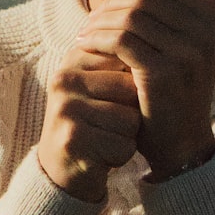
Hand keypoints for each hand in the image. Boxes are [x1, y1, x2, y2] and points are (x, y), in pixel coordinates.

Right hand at [37, 49, 140, 201]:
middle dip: (133, 112)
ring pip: (131, 119)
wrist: (60, 170)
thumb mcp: (101, 87)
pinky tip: (101, 156)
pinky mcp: (72, 139)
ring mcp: (66, 109)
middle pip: (131, 90)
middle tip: (109, 124)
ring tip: (105, 139)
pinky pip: (123, 145)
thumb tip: (154, 44)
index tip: (115, 100)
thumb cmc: (92, 122)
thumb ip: (120, 64)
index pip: (127, 61)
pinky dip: (121, 156)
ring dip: (128, 136)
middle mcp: (64, 80)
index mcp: (73, 60)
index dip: (133, 87)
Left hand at [77, 0, 214, 179]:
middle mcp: (206, 31)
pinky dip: (97, 39)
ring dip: (99, 21)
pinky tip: (84, 46)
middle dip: (111, 1)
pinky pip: (121, 40)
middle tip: (91, 15)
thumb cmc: (176, 87)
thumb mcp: (191, 39)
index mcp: (212, 17)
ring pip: (130, 16)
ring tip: (85, 33)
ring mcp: (187, 52)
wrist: (181, 143)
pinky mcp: (164, 73)